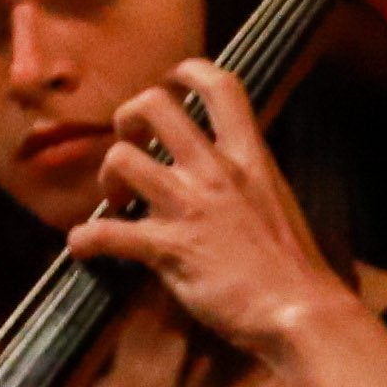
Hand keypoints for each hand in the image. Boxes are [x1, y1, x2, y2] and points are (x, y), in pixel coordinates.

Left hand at [71, 60, 355, 359]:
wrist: (301, 313)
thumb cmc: (295, 268)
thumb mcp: (278, 205)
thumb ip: (248, 183)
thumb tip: (227, 180)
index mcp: (250, 159)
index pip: (221, 87)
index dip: (188, 73)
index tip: (172, 83)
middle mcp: (216, 173)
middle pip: (156, 106)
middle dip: (130, 117)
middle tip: (131, 144)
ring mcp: (190, 208)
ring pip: (123, 159)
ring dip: (108, 177)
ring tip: (116, 202)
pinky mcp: (168, 248)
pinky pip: (106, 233)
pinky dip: (86, 239)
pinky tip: (86, 247)